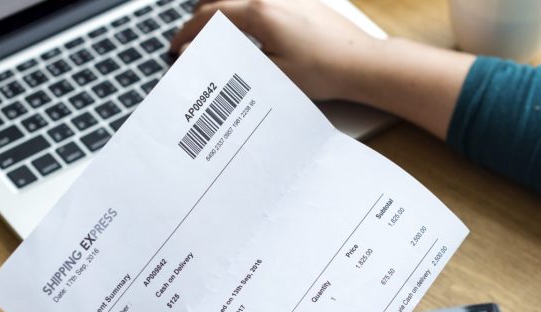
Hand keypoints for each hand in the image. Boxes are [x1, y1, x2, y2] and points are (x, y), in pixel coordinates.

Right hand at [170, 0, 474, 138]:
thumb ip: (230, 60)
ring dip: (222, 10)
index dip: (188, 32)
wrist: (362, 63)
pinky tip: (247, 30)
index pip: (209, 15)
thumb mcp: (270, 73)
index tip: (178, 47)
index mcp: (259, 11)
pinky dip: (243, 10)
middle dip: (201, 20)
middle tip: (195, 44)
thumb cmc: (323, 71)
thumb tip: (198, 53)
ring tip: (218, 37)